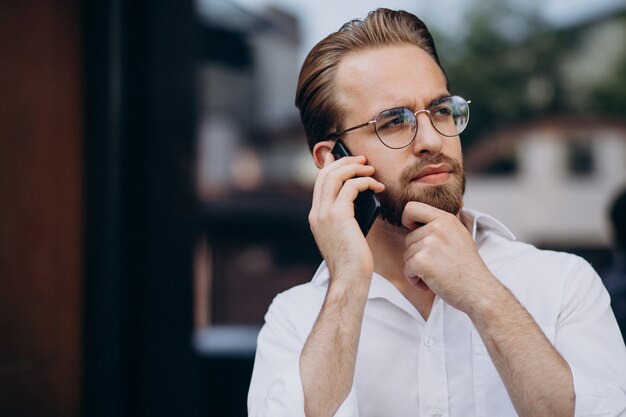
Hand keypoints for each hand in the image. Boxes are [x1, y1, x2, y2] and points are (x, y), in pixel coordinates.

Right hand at [309, 152, 384, 281]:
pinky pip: (351, 187)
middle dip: (345, 162)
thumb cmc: (353, 261)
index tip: (339, 156)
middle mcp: (316, 212)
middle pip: (326, 174)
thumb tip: (359, 197)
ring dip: (355, 168)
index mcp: (316, 217)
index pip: (319, 183)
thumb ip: (346, 216)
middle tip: (362, 160)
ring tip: (370, 169)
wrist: (349, 278)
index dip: (330, 166)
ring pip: (335, 176)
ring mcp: (325, 213)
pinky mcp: (338, 215)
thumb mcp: (345, 234)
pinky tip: (377, 186)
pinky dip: (365, 182)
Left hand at [401, 202, 495, 312]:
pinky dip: (415, 280)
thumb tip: (417, 222)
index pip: (411, 208)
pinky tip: (432, 283)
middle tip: (437, 265)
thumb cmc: (468, 268)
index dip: (407, 219)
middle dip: (418, 254)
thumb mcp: (459, 236)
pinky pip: (407, 270)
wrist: (479, 291)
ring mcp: (429, 244)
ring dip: (417, 269)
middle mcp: (437, 228)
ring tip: (438, 274)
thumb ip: (440, 226)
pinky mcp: (421, 261)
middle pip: (408, 238)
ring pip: (407, 255)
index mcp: (446, 219)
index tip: (412, 230)